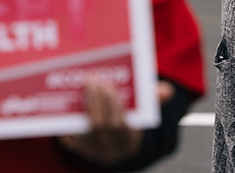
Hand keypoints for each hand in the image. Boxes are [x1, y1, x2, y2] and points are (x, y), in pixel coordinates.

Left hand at [59, 79, 173, 165]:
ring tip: (83, 88)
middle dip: (97, 101)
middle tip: (93, 81)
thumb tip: (167, 91)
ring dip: (84, 108)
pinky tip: (67, 107)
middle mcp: (113, 150)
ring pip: (87, 132)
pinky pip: (71, 140)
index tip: (109, 86)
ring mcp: (95, 153)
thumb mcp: (143, 113)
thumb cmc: (128, 123)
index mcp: (131, 141)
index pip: (121, 124)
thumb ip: (153, 99)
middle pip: (102, 126)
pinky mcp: (80, 152)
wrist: (114, 148)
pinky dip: (69, 123)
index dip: (114, 105)